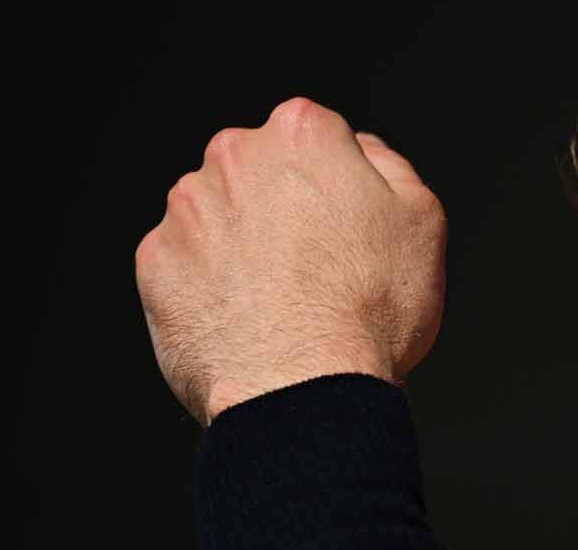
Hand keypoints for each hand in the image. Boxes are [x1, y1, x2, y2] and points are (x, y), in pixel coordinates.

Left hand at [135, 97, 446, 423]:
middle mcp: (233, 157)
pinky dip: (209, 286)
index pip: (317, 137)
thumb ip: (390, 165)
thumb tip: (362, 151)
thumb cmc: (370, 309)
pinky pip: (184, 264)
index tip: (347, 228)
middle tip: (317, 268)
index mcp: (301, 134)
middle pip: (260, 172)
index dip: (338, 185)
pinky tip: (245, 319)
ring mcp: (186, 210)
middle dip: (282, 209)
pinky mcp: (156, 262)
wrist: (302, 388)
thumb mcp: (422, 221)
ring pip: (217, 215)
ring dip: (242, 245)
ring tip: (280, 302)